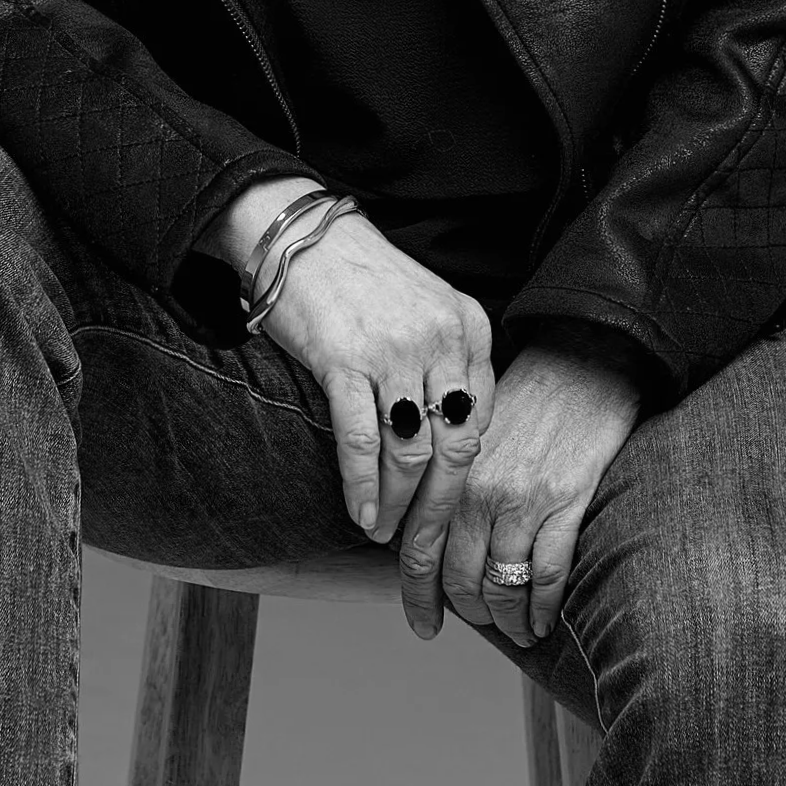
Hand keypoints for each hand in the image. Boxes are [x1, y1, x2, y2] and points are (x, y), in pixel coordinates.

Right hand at [203, 178, 493, 549]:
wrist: (303, 236)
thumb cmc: (365, 281)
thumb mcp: (428, 311)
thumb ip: (450, 367)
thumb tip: (454, 446)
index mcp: (470, 328)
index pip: (482, 423)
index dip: (466, 480)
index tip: (450, 515)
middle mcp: (442, 339)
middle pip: (455, 449)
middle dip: (439, 510)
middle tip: (425, 549)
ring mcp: (394, 350)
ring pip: (411, 453)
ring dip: (400, 506)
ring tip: (387, 533)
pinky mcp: (344, 360)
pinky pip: (360, 441)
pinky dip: (362, 488)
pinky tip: (361, 514)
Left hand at [430, 340, 640, 646]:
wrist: (584, 360)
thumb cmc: (529, 397)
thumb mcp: (475, 433)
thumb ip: (454, 481)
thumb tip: (435, 539)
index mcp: (451, 469)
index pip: (420, 548)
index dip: (418, 596)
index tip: (423, 627)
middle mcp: (478, 487)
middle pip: (459, 577)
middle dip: (470, 611)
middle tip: (483, 622)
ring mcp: (522, 497)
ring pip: (501, 586)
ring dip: (507, 620)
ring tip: (517, 630)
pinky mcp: (565, 501)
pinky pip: (545, 576)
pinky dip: (541, 609)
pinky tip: (543, 621)